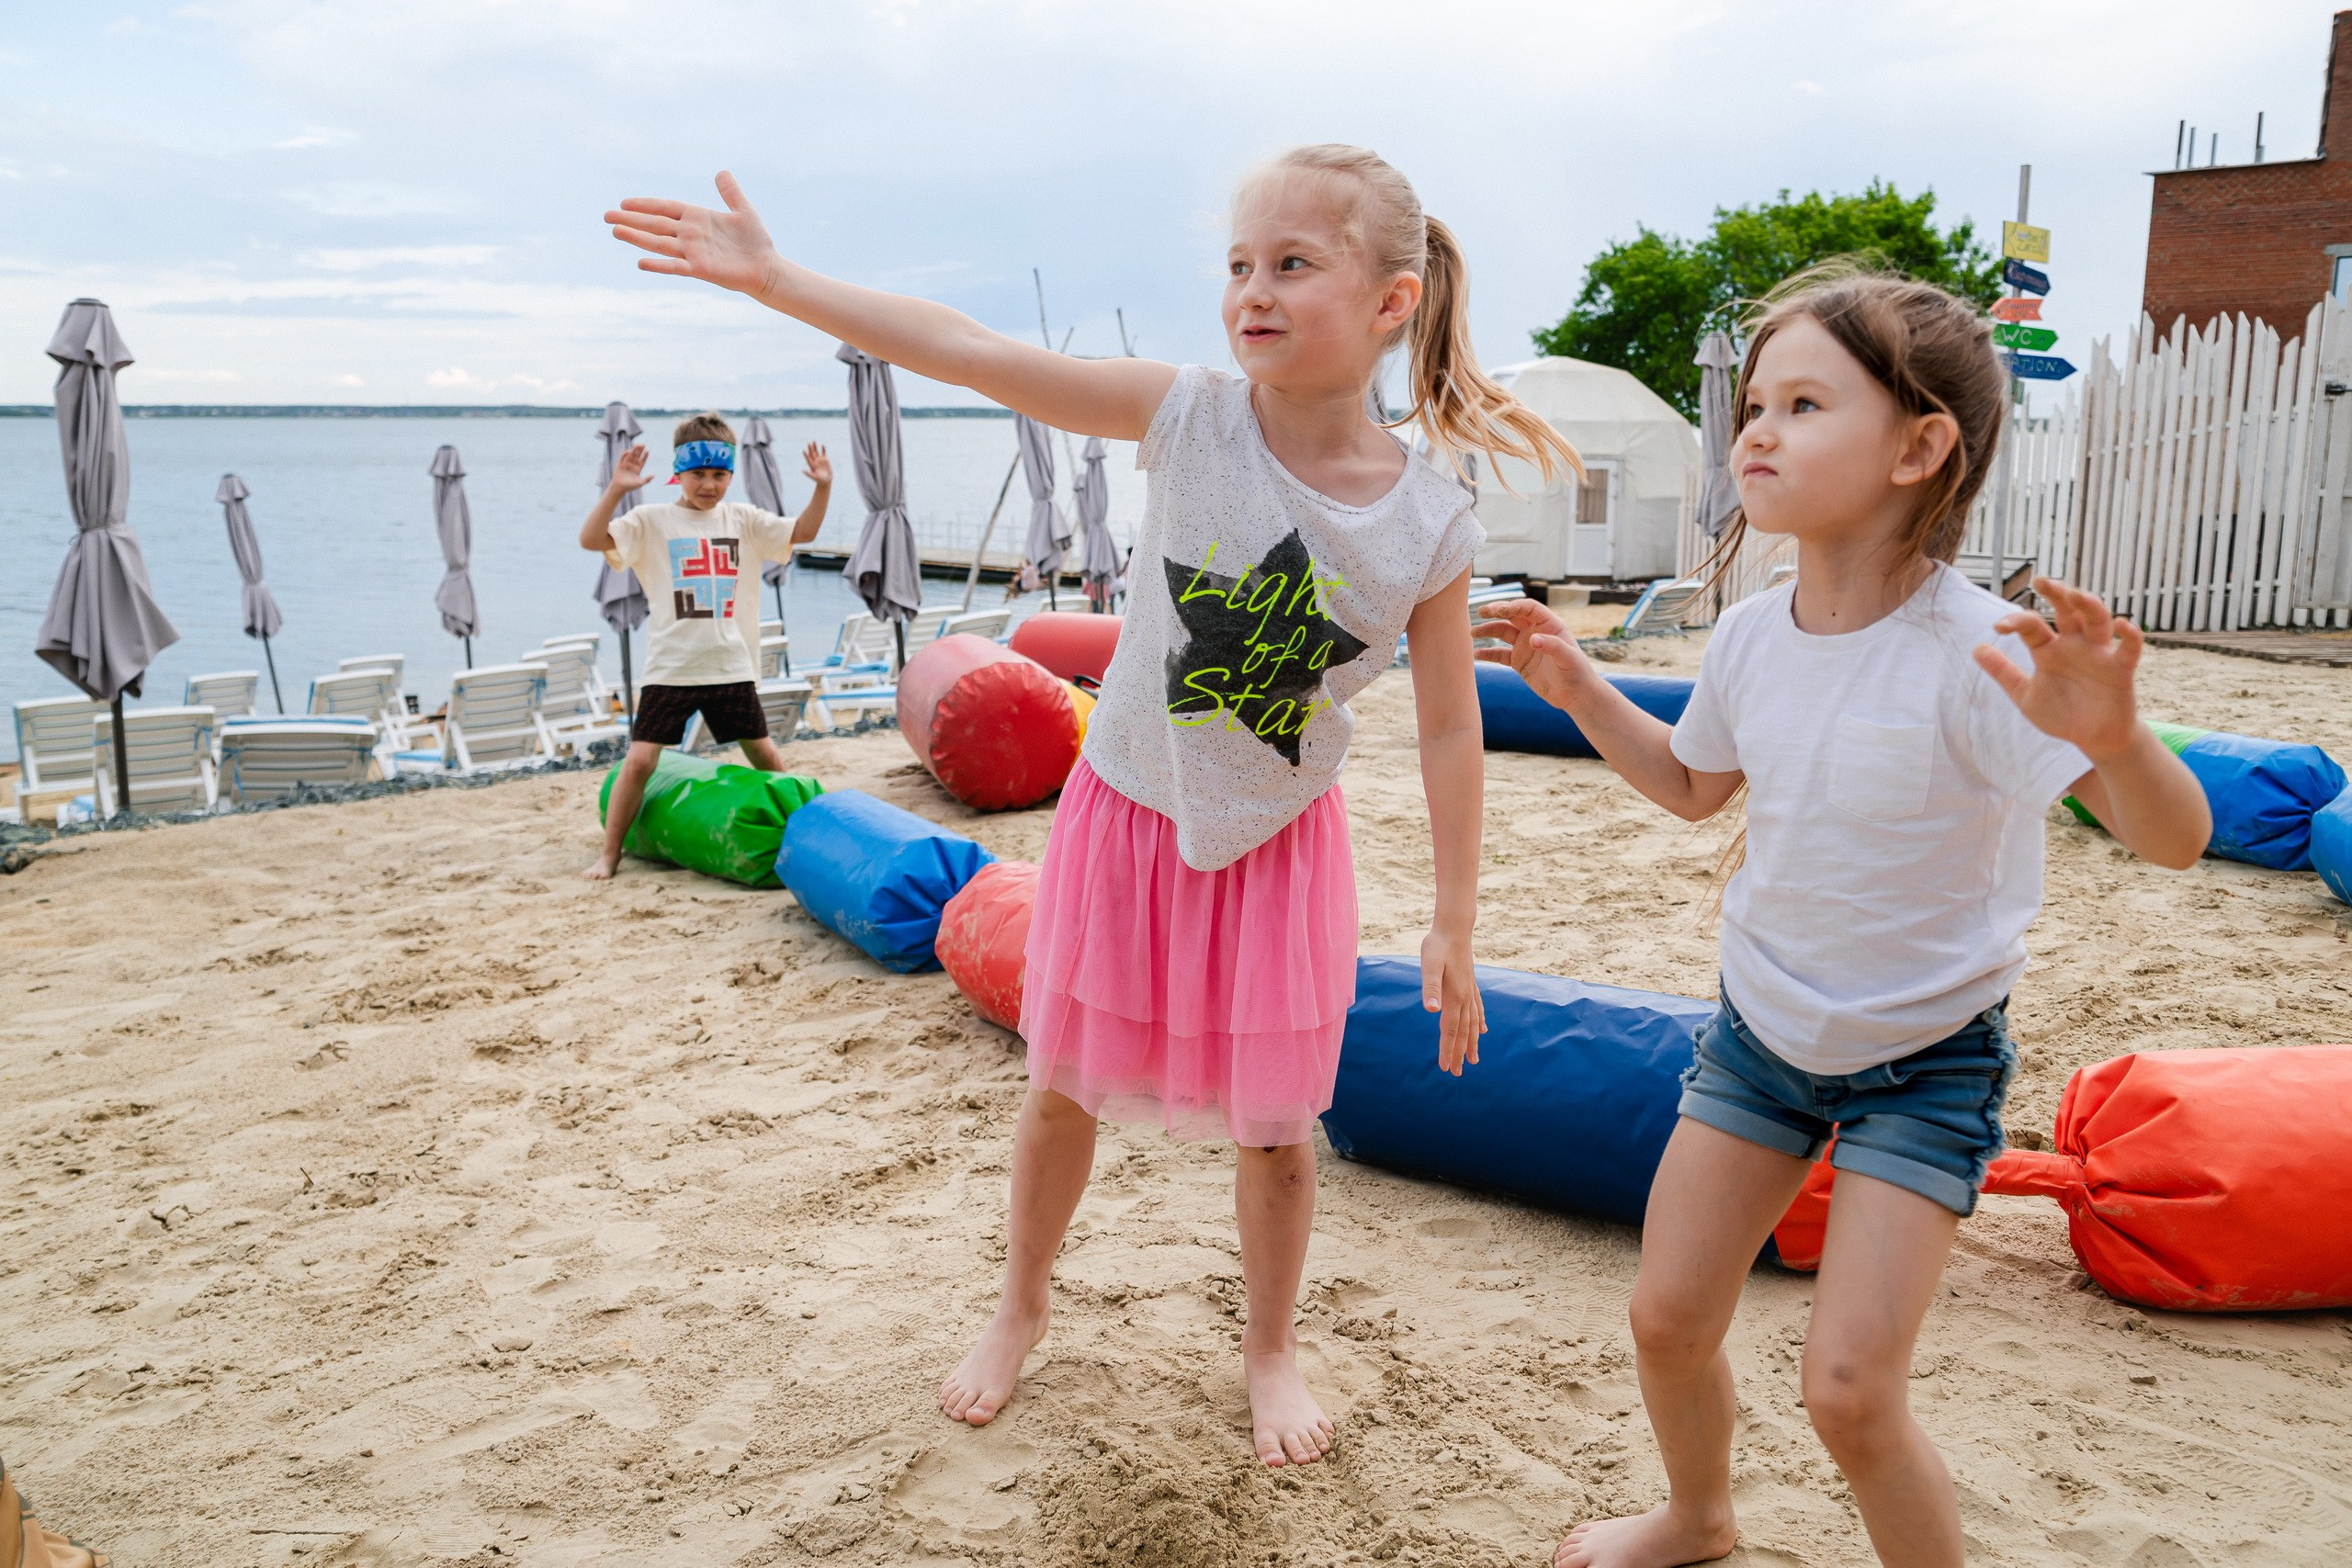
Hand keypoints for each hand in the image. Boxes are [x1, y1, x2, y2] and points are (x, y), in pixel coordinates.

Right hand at [606, 171, 780, 294]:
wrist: (767, 268)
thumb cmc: (755, 241)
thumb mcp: (744, 210)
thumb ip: (730, 193)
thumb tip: (721, 172)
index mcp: (697, 218)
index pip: (665, 208)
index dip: (646, 205)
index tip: (624, 202)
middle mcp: (690, 234)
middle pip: (655, 224)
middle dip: (631, 220)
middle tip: (606, 216)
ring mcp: (693, 252)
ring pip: (659, 243)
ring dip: (637, 238)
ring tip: (616, 232)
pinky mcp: (700, 269)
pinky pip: (676, 266)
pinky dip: (659, 265)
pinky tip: (640, 262)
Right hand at [611, 444, 648, 491]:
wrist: (619, 487)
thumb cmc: (630, 486)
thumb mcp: (640, 483)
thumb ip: (647, 480)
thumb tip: (654, 475)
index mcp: (638, 468)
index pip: (643, 460)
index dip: (645, 455)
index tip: (648, 450)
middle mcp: (633, 464)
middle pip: (637, 455)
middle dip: (640, 450)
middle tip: (643, 444)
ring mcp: (626, 463)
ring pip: (631, 454)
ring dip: (634, 449)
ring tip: (637, 445)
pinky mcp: (620, 463)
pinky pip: (623, 457)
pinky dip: (626, 454)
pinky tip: (629, 452)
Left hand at [801, 441, 831, 486]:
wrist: (826, 480)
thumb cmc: (820, 480)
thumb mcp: (814, 477)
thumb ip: (809, 474)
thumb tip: (802, 470)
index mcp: (812, 465)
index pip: (808, 458)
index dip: (806, 455)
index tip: (803, 450)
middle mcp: (815, 461)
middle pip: (812, 453)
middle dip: (810, 448)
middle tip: (808, 442)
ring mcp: (820, 460)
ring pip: (817, 452)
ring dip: (815, 447)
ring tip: (814, 440)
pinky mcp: (825, 460)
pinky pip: (824, 453)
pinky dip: (823, 449)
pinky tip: (822, 445)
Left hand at [1421, 925, 1485, 1075]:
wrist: (1454, 927)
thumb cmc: (1437, 945)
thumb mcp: (1429, 964)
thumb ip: (1430, 987)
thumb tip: (1431, 1010)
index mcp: (1455, 996)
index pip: (1450, 1030)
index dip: (1448, 1050)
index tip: (1446, 1068)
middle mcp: (1466, 997)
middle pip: (1463, 1032)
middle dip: (1460, 1053)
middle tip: (1458, 1073)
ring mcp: (1470, 991)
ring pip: (1473, 1023)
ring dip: (1473, 1042)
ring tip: (1474, 1060)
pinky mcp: (1471, 984)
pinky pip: (1478, 1009)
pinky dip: (1480, 1022)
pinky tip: (1484, 1029)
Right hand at [1471, 598, 1597, 710]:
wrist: (1574, 694)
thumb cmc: (1577, 673)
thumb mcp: (1568, 658)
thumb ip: (1552, 646)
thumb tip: (1533, 639)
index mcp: (1549, 624)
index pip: (1528, 608)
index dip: (1514, 606)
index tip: (1500, 611)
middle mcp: (1535, 631)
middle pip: (1512, 616)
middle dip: (1496, 612)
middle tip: (1481, 612)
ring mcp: (1525, 646)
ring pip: (1502, 633)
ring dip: (1488, 631)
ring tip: (1472, 633)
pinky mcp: (1518, 662)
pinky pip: (1500, 655)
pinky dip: (1488, 653)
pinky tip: (1477, 654)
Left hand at [1974, 578, 2143, 760]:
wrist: (2092, 739)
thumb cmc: (2061, 714)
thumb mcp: (2025, 695)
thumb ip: (2003, 672)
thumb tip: (1976, 648)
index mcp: (2048, 650)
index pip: (2030, 626)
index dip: (2015, 622)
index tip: (1999, 627)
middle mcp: (2074, 645)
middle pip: (2067, 610)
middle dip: (2056, 593)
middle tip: (2041, 581)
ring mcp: (2098, 654)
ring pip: (2097, 620)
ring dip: (2089, 605)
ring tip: (2076, 595)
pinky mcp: (2121, 669)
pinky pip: (2130, 648)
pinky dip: (2130, 635)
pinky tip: (2120, 625)